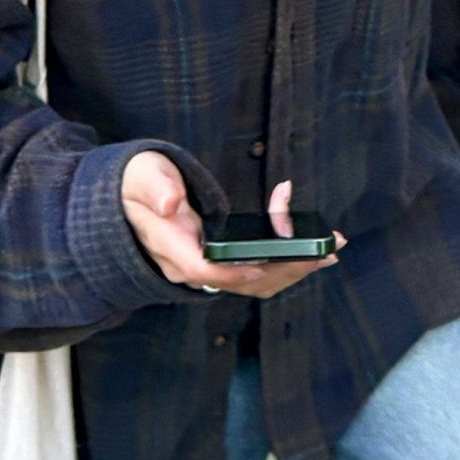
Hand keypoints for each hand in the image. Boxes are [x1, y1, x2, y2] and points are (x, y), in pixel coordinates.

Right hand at [121, 152, 346, 298]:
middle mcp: (190, 267)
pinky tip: (309, 252)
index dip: (238, 271)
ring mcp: (205, 269)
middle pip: (242, 282)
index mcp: (171, 247)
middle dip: (287, 268)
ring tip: (329, 250)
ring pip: (255, 282)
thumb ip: (156, 188)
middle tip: (324, 250)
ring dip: (294, 268)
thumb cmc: (138, 184)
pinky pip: (255, 273)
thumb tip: (171, 204)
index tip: (266, 261)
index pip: (205, 271)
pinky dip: (284, 263)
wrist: (130, 200)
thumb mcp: (143, 176)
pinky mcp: (218, 263)